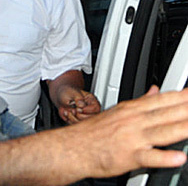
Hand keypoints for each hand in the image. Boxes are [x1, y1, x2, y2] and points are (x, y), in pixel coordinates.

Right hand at [65, 86, 187, 177]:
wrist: (73, 147)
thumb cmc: (94, 132)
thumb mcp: (118, 111)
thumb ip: (141, 101)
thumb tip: (156, 91)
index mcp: (132, 110)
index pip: (161, 100)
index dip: (180, 95)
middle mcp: (134, 121)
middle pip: (166, 113)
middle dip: (186, 109)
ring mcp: (132, 138)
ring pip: (162, 132)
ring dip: (182, 128)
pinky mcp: (129, 157)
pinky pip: (149, 157)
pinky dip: (164, 158)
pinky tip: (178, 158)